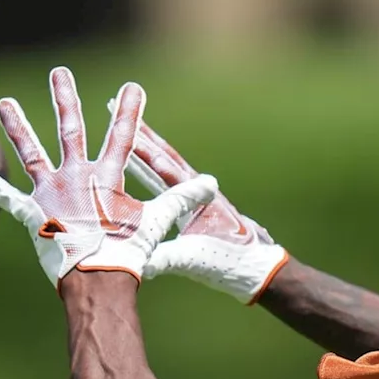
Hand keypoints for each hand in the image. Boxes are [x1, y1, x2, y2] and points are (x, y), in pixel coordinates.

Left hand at [0, 66, 218, 288]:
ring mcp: (51, 194)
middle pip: (70, 130)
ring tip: (5, 101)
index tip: (132, 86)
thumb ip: (182, 198)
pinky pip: (5, 196)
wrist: (96, 279)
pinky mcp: (31, 215)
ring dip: (17, 126)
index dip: (130, 110)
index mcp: (108, 178)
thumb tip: (212, 183)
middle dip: (66, 98)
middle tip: (60, 72)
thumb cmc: (129, 253)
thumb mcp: (158, 221)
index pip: (123, 136)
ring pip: (31, 152)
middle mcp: (76, 177)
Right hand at [123, 118, 287, 303]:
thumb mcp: (194, 259)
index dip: (144, 149)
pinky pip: (168, 185)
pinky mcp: (195, 210)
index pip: (165, 169)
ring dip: (146, 149)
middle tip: (119, 108)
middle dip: (142, 136)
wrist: (259, 270)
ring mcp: (197, 199)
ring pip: (166, 168)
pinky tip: (142, 168)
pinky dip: (152, 171)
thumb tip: (138, 259)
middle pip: (164, 158)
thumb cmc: (232, 263)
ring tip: (128, 129)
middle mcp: (198, 192)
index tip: (127, 126)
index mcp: (199, 198)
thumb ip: (168, 255)